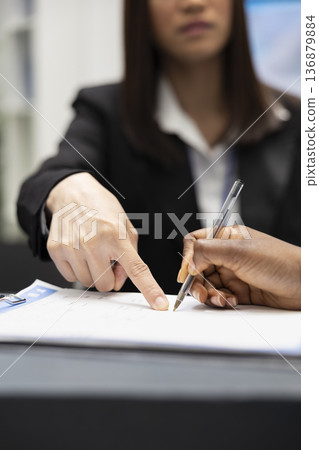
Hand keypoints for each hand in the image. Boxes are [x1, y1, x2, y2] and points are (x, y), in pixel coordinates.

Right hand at [46, 173, 168, 309]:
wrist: (73, 193)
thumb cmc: (102, 210)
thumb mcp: (125, 227)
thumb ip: (129, 257)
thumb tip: (117, 283)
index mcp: (116, 236)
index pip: (137, 269)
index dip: (150, 289)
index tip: (160, 304)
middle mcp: (94, 242)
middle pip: (105, 285)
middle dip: (108, 276)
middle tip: (105, 257)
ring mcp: (72, 247)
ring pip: (87, 282)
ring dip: (91, 271)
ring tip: (91, 250)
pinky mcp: (56, 249)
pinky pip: (70, 276)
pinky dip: (76, 268)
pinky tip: (78, 250)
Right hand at [178, 226, 300, 309]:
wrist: (306, 285)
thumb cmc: (280, 261)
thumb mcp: (239, 252)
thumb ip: (207, 251)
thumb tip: (187, 261)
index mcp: (227, 237)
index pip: (196, 243)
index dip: (187, 258)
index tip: (186, 274)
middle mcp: (228, 254)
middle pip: (197, 267)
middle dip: (197, 281)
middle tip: (202, 293)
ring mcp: (233, 273)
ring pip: (207, 284)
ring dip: (209, 293)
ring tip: (220, 299)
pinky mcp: (239, 290)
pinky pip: (219, 296)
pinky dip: (220, 300)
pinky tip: (230, 301)